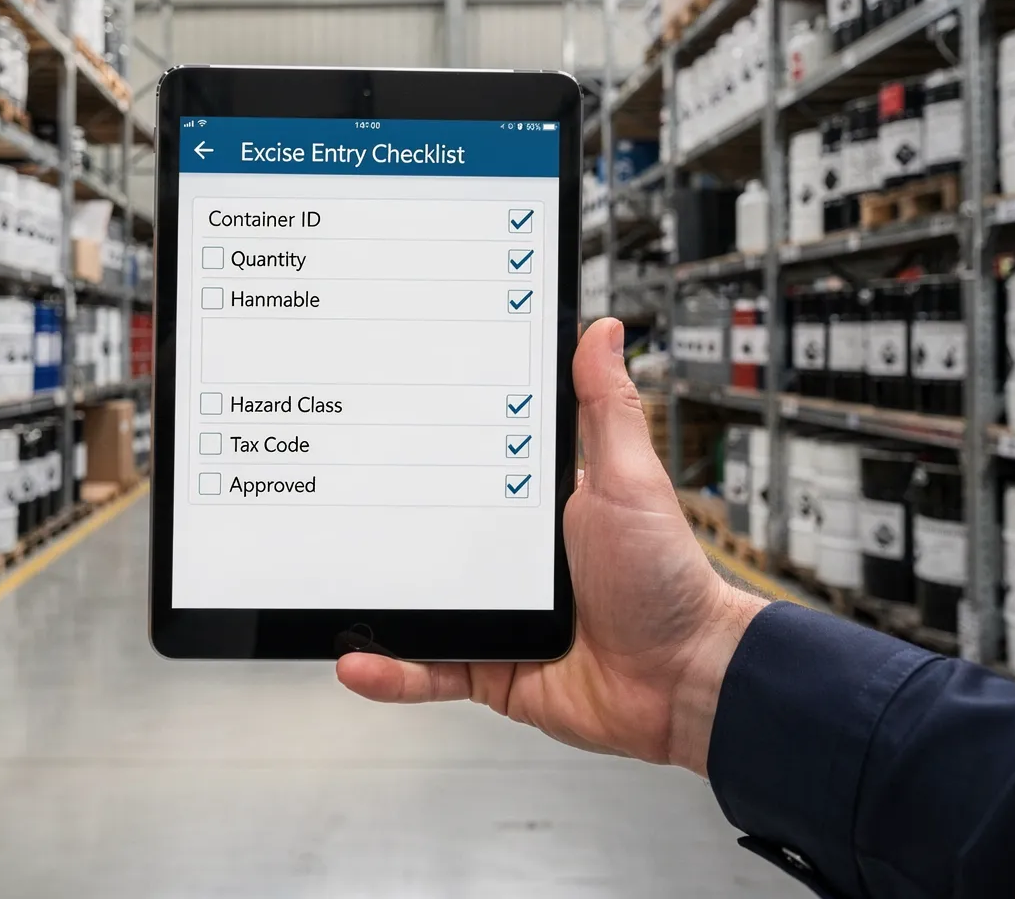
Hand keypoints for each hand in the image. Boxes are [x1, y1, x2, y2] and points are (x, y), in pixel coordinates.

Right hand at [336, 318, 766, 775]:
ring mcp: (498, 616)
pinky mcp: (491, 668)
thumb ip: (606, 410)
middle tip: (329, 500)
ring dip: (373, 600)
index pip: (468, 468)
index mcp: (536, 508)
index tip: (381, 420)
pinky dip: (391, 669)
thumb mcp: (629, 481)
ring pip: (418, 605)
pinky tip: (356, 659)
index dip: (424, 448)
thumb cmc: (670, 579)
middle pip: (429, 536)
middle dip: (379, 522)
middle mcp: (512, 562)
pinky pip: (429, 669)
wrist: (687, 682)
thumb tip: (602, 332)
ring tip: (328, 584)